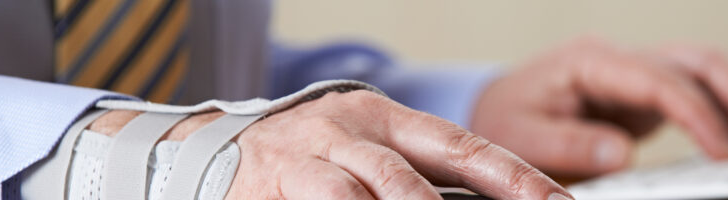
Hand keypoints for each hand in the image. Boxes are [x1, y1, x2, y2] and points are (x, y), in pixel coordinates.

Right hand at [90, 90, 572, 198]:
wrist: (213, 149)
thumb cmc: (307, 156)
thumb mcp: (365, 150)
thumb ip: (417, 174)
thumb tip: (479, 197)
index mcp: (383, 119)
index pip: (462, 147)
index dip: (513, 178)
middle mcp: (349, 132)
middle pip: (417, 176)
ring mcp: (309, 160)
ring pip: (372, 193)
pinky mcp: (276, 188)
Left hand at [470, 37, 727, 177]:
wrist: (495, 112)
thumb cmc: (504, 121)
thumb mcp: (523, 138)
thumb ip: (569, 145)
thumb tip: (622, 156)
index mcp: (587, 63)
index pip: (657, 79)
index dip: (697, 114)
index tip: (723, 151)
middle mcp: (615, 61)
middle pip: (693, 62)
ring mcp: (630, 74)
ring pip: (699, 70)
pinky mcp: (638, 94)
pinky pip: (690, 93)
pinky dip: (717, 113)